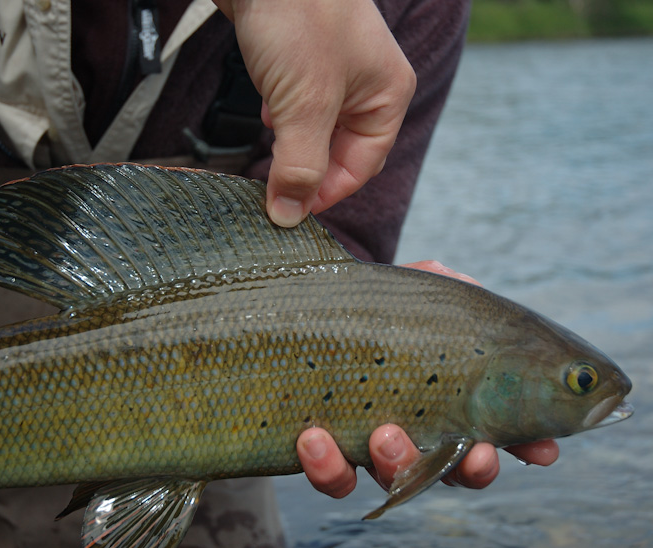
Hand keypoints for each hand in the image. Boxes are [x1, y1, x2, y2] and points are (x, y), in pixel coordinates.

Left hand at [213, 0, 415, 226]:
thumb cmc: (299, 17)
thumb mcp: (306, 105)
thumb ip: (299, 165)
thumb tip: (289, 216)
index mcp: (387, 95)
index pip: (361, 165)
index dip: (326, 192)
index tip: (290, 211)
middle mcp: (366, 84)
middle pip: (338, 150)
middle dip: (305, 168)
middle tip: (272, 187)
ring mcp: (333, 71)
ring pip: (314, 129)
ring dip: (290, 144)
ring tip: (269, 148)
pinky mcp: (301, 60)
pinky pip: (295, 105)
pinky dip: (279, 116)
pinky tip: (267, 111)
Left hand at [295, 262, 558, 499]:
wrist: (301, 315)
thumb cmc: (368, 307)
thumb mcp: (406, 289)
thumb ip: (439, 284)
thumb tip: (467, 284)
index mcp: (446, 398)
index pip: (496, 427)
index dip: (526, 446)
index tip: (544, 450)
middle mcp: (415, 430)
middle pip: (455, 470)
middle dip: (472, 469)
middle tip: (476, 453)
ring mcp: (371, 446)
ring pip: (396, 480)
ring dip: (399, 464)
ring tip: (386, 435)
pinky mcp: (326, 454)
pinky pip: (333, 478)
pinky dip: (328, 467)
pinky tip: (313, 437)